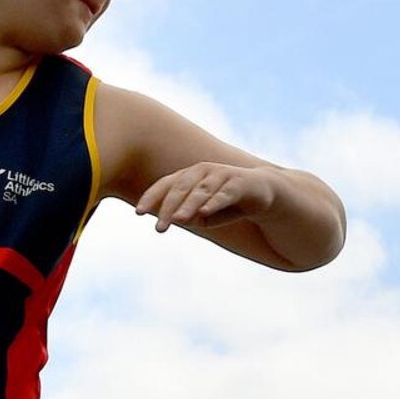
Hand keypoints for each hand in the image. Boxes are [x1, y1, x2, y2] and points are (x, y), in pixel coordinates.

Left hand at [134, 162, 276, 232]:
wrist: (261, 194)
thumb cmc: (225, 203)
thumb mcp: (203, 214)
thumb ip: (190, 217)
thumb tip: (176, 221)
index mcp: (188, 175)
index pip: (164, 185)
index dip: (151, 197)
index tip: (138, 212)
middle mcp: (201, 171)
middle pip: (180, 188)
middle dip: (168, 208)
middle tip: (160, 228)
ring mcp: (221, 174)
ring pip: (201, 190)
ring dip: (188, 205)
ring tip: (178, 220)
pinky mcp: (239, 182)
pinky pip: (225, 193)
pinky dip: (214, 202)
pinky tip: (204, 212)